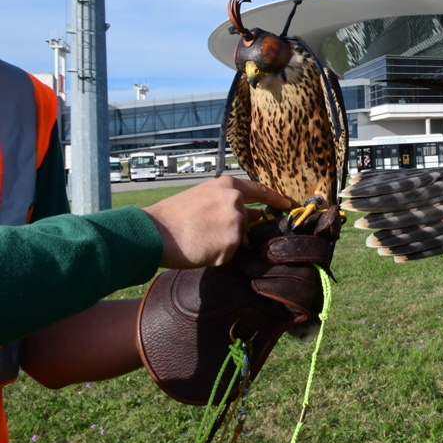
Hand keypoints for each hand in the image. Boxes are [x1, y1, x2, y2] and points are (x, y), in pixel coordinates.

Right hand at [142, 176, 289, 268]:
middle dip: (232, 230)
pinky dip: (216, 256)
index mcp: (227, 186)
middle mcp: (235, 201)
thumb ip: (227, 203)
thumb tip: (252, 215)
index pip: (260, 190)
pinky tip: (199, 249)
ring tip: (198, 238)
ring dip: (222, 243)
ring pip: (237, 239)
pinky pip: (229, 254)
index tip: (287, 204)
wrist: (154, 233)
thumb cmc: (172, 216)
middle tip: (206, 232)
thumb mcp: (202, 198)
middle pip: (246, 221)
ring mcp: (236, 222)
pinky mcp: (232, 243)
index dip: (275, 198)